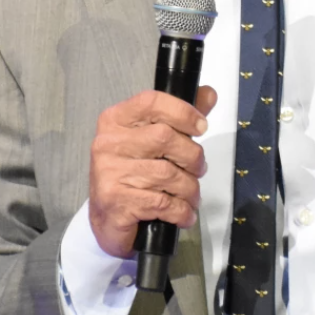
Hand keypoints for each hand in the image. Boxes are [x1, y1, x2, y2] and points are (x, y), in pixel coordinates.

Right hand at [88, 86, 218, 258]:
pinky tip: (184, 214)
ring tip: (190, 196)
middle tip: (198, 170)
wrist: (107, 220)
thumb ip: (179, 118)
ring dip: (189, 189)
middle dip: (192, 157)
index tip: (201, 127)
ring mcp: (109, 173)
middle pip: (165, 137)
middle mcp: (108, 143)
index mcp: (116, 120)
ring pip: (168, 174)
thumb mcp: (152, 142)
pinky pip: (163, 203)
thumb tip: (208, 94)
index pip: (151, 102)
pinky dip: (181, 211)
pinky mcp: (116, 201)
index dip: (182, 112)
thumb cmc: (132, 176)